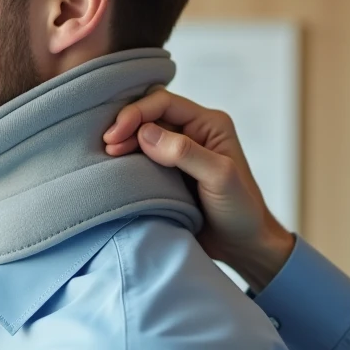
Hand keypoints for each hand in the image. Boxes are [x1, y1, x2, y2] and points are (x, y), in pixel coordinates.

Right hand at [103, 88, 294, 289]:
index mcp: (209, 124)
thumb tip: (145, 133)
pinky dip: (127, 159)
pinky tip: (116, 168)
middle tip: (107, 147)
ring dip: (125, 142)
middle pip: (150, 114)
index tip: (115, 136)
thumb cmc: (240, 211)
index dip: (136, 113)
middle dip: (126, 125)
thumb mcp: (219, 178)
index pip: (164, 103)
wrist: (243, 246)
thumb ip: (185, 152)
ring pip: (143, 135)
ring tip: (108, 157)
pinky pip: (142, 157)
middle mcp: (193, 132)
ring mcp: (179, 152)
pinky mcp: (168, 173)